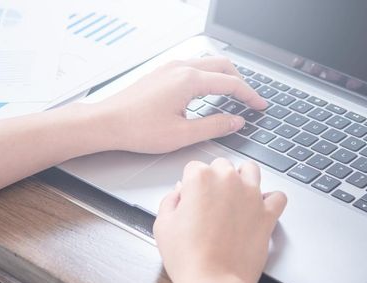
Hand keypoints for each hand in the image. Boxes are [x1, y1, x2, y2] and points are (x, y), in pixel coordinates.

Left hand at [91, 57, 267, 153]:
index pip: (230, 83)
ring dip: (225, 77)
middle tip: (251, 100)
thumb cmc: (137, 129)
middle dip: (241, 82)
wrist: (106, 123)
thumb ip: (214, 126)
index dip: (250, 96)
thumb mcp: (182, 135)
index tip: (260, 106)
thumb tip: (235, 122)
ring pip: (208, 64)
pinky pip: (193, 68)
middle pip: (223, 66)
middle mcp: (180, 68)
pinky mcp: (162, 74)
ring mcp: (170, 68)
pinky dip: (209, 77)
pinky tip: (208, 93)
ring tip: (234, 96)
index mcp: (189, 80)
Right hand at [153, 158, 286, 282]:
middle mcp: (228, 180)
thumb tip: (179, 193)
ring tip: (235, 198)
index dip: (190, 185)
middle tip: (210, 204)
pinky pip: (278, 197)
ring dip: (243, 179)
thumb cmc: (188, 258)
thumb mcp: (163, 225)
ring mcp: (251, 195)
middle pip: (222, 166)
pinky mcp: (268, 214)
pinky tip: (260, 209)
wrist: (214, 282)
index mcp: (200, 178)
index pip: (194, 168)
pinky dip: (271, 200)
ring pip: (251, 170)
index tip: (190, 200)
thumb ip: (170, 201)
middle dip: (216, 180)